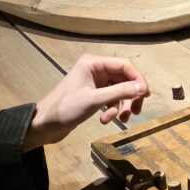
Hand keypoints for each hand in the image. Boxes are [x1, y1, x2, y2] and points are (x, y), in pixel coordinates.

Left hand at [24, 53, 149, 150]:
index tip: (145, 95)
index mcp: (93, 63)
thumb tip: (143, 88)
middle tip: (135, 111)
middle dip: (130, 96)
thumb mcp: (94, 100)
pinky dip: (112, 109)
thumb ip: (120, 92)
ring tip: (122, 120)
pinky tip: (104, 120)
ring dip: (122, 105)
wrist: (44, 125)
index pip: (125, 65)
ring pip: (119, 90)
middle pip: (124, 79)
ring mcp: (94, 82)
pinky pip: (111, 99)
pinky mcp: (93, 94)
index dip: (138, 79)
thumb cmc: (65, 109)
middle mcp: (95, 69)